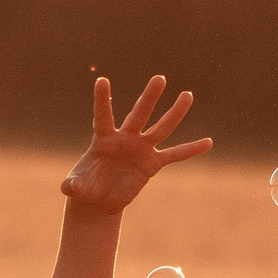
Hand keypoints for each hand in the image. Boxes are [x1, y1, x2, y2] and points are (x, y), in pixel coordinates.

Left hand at [59, 75, 210, 210]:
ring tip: (187, 95)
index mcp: (103, 139)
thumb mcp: (77, 188)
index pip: (103, 116)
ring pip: (161, 128)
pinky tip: (208, 142)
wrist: (98, 199)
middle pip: (139, 115)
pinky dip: (190, 150)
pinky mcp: (152, 164)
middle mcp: (125, 139)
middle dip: (149, 98)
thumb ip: (73, 185)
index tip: (101, 80)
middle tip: (159, 78)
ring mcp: (140, 149)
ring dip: (174, 113)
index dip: (102, 100)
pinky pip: (174, 155)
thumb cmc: (84, 187)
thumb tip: (69, 187)